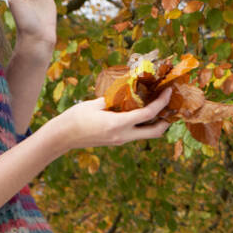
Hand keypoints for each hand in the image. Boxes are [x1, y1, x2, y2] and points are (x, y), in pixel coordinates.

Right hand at [50, 88, 173, 152]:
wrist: (62, 137)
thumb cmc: (75, 118)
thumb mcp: (95, 104)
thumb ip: (114, 98)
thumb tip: (127, 90)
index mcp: (118, 124)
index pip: (148, 114)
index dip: (162, 102)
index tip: (168, 92)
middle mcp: (123, 135)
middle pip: (155, 132)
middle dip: (166, 121)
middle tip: (169, 107)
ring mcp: (120, 140)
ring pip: (147, 135)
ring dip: (155, 124)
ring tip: (157, 109)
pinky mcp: (116, 142)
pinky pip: (136, 134)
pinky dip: (143, 125)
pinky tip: (140, 114)